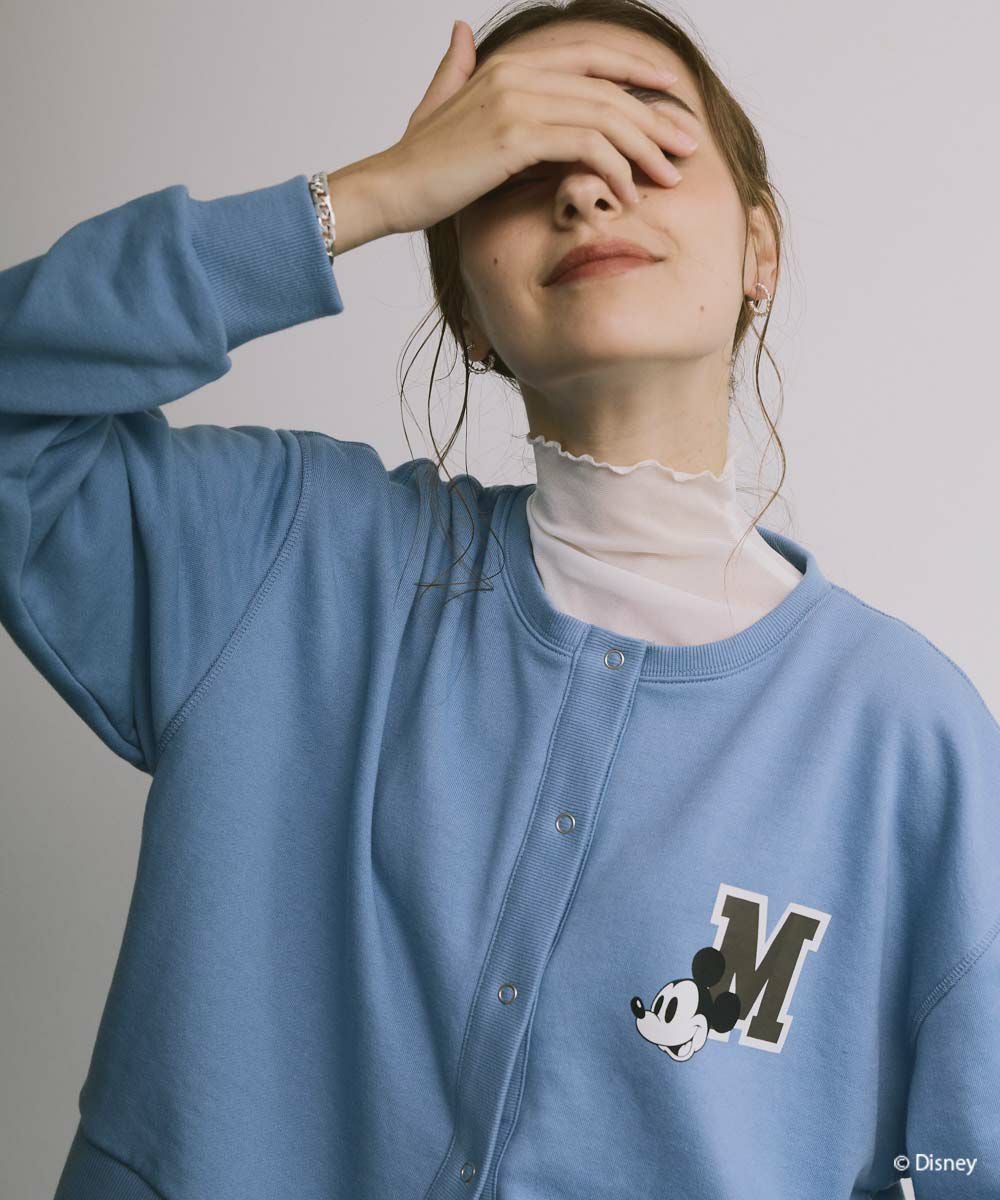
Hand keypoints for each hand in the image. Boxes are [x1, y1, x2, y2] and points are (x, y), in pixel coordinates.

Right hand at [369, 19, 698, 235]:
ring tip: (670, 177)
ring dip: (646, 148)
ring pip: (605, 116)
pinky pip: (585, 144)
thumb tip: (460, 34)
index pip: (589, 57)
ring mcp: (517, 102)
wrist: (387, 188)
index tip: (671, 96)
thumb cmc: (416, 161)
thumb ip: (457, 69)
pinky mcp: (516, 136)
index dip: (636, 71)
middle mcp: (518, 74)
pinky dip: (616, 168)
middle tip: (687, 146)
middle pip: (608, 88)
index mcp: (508, 65)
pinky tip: (629, 192)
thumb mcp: (440, 104)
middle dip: (655, 118)